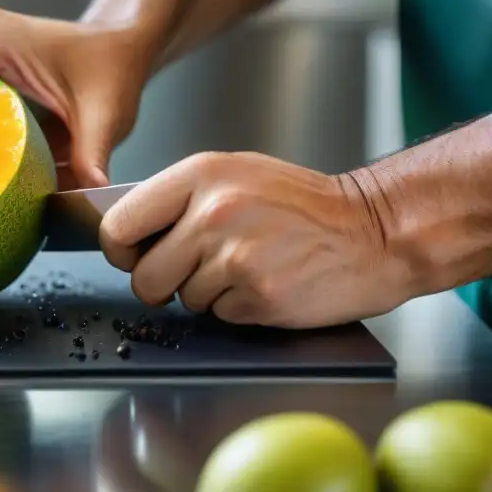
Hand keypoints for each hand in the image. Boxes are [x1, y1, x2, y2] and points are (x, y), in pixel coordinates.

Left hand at [99, 151, 408, 327]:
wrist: (372, 231)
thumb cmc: (301, 205)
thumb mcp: (235, 176)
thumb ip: (179, 199)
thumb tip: (127, 233)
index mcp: (200, 175)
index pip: (119, 224)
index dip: (121, 250)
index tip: (133, 255)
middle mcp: (213, 213)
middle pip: (144, 276)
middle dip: (161, 284)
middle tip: (193, 271)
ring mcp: (236, 257)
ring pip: (183, 299)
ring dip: (207, 294)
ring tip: (246, 267)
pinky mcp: (258, 296)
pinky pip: (219, 316)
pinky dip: (237, 308)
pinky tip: (266, 283)